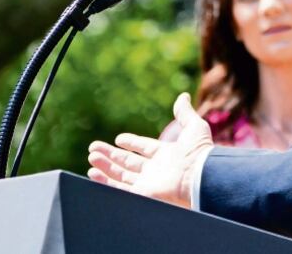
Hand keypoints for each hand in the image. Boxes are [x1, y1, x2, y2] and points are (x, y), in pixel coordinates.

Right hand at [87, 93, 212, 207]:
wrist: (201, 177)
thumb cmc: (200, 152)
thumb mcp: (194, 127)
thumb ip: (184, 113)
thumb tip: (183, 96)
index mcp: (167, 154)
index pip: (145, 148)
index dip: (132, 143)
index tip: (118, 139)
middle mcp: (156, 170)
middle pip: (128, 162)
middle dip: (110, 156)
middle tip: (93, 148)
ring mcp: (148, 184)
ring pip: (121, 175)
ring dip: (105, 167)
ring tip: (91, 157)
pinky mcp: (141, 195)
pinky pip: (119, 189)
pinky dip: (105, 182)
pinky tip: (93, 173)